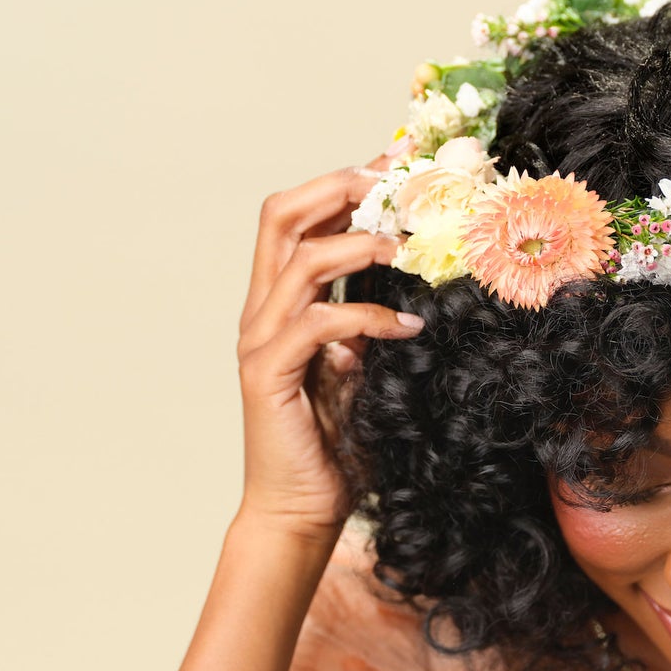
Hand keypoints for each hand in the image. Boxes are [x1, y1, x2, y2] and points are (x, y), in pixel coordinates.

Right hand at [235, 150, 423, 538]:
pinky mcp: (270, 376)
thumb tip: (407, 285)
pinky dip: (368, 317)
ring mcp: (261, 342)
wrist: (300, 510)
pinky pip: (320, 325)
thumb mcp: (360, 367)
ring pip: (300, 261)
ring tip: (408, 249)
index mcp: (281, 302)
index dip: (343, 181)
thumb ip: (367, 324)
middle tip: (397, 184)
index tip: (397, 160)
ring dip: (359, 246)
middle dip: (341, 188)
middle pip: (282, 216)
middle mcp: (262, 312)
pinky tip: (409, 326)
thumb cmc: (333, 442)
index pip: (300, 217)